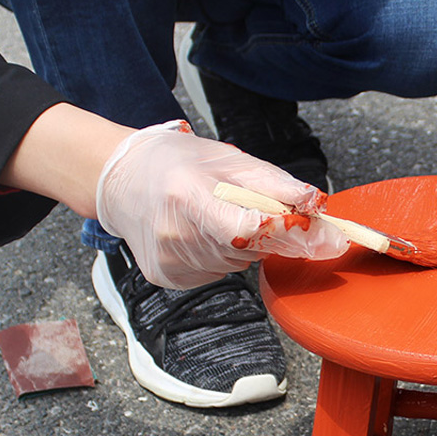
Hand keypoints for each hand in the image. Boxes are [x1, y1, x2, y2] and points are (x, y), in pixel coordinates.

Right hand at [96, 120, 349, 287]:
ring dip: (240, 246)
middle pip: (246, 250)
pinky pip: (215, 273)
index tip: (313, 230)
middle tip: (248, 209)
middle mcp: (174, 233)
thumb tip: (314, 203)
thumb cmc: (175, 163)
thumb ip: (273, 183)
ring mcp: (169, 260)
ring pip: (235, 265)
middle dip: (263, 234)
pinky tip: (200, 234)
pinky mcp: (166, 277)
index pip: (247, 229)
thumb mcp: (226, 158)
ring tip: (213, 217)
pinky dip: (220, 256)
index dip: (283, 231)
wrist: (121, 180)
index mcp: (187, 195)